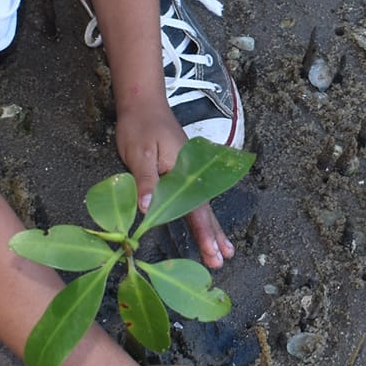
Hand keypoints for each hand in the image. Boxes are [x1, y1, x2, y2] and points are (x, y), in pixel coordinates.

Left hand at [115, 100, 234, 269]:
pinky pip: (194, 200)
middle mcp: (191, 175)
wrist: (144, 104)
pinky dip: (202, 217)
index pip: (195, 208)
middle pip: (204, 211)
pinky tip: (208, 227)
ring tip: (226, 251)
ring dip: (213, 229)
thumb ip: (146, 179)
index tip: (212, 252)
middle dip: (214, 237)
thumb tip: (148, 208)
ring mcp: (188, 174)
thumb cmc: (140, 126)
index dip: (203, 232)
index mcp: (183, 171)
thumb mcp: (139, 152)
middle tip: (223, 261)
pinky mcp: (181, 174)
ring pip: (202, 207)